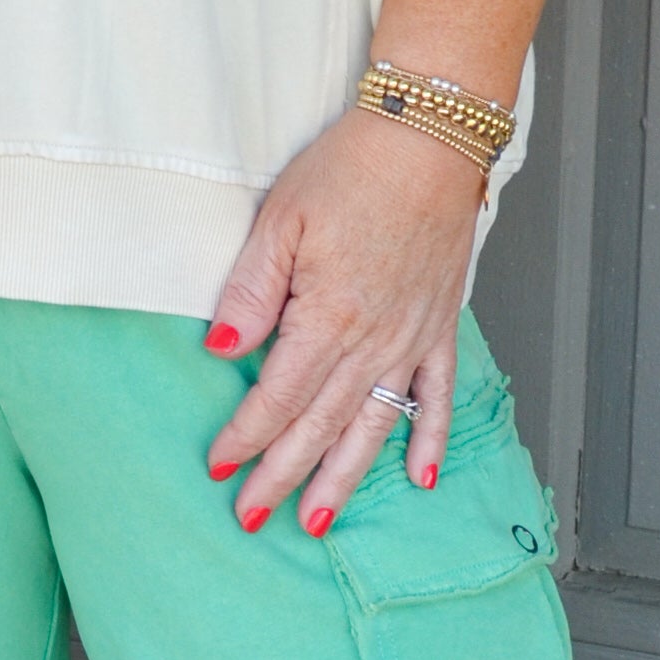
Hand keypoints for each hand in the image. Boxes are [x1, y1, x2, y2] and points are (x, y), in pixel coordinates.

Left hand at [203, 111, 477, 537]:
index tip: (219, 466)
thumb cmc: (352, 170)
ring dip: (344, 478)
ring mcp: (411, 339)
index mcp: (327, 317)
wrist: (429, 139)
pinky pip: (438, 398)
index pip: (277, 396)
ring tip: (318, 520)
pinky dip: (430, 441)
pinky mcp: (440, 327)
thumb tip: (221, 351)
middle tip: (252, 518)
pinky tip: (419, 480)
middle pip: (319, 425)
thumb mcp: (281, 220)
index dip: (246, 436)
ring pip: (374, 426)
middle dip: (282, 476)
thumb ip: (251, 291)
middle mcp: (373, 341)